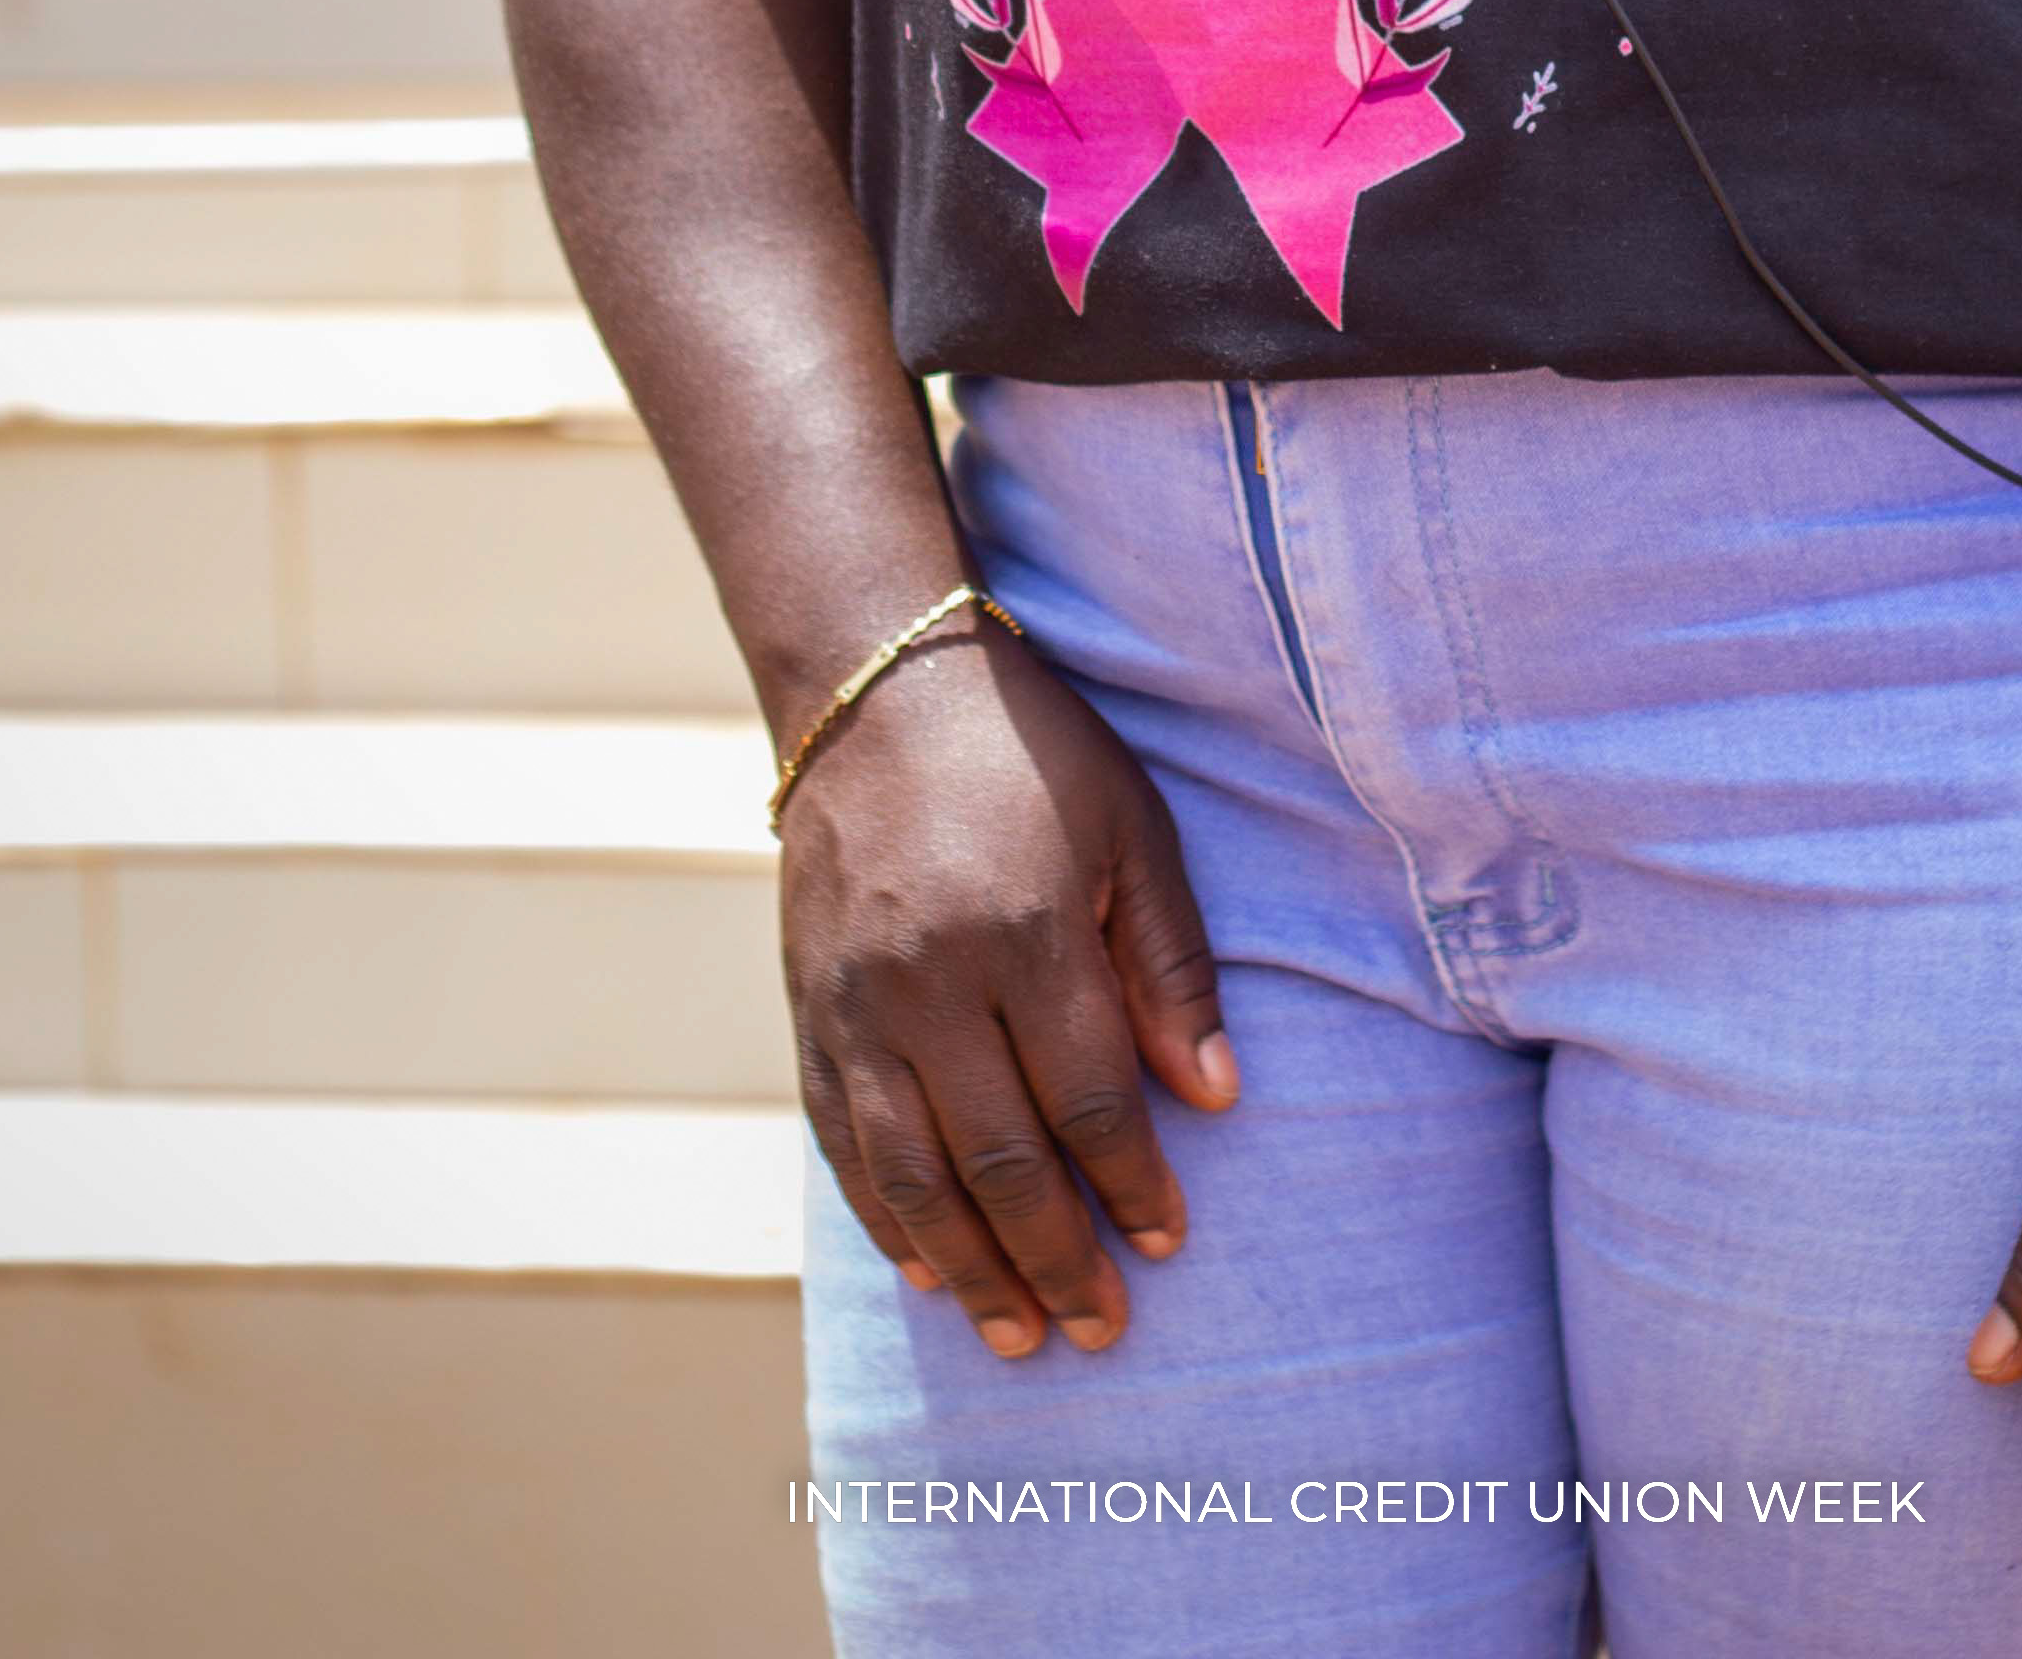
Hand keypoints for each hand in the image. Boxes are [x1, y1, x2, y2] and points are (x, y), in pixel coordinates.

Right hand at [783, 624, 1237, 1364]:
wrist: (873, 688)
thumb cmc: (1028, 752)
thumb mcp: (1131, 827)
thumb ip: (1168, 963)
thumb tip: (1213, 1094)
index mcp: (1026, 931)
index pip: (1089, 1099)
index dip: (1133, 1184)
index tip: (1169, 1241)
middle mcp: (931, 979)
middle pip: (1000, 1160)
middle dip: (1058, 1258)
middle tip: (1103, 1327)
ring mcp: (857, 1001)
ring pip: (912, 1175)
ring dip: (971, 1269)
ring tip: (1020, 1334)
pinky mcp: (807, 1008)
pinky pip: (841, 1141)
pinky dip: (883, 1217)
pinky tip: (926, 1267)